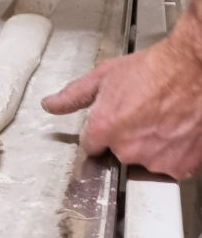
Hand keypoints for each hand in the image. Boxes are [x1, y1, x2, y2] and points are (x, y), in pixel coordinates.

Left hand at [41, 36, 201, 179]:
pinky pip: (170, 165)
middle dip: (124, 136)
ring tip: (159, 118)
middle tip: (138, 111)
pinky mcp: (182, 168)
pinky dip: (172, 152)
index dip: (99, 130)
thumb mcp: (104, 76)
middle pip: (118, 153)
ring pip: (145, 160)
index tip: (111, 118)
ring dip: (149, 145)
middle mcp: (129, 150)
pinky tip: (174, 128)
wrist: (193, 70)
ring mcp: (157, 162)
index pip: (90, 145)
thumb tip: (50, 105)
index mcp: (105, 128)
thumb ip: (73, 95)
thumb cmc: (153, 69)